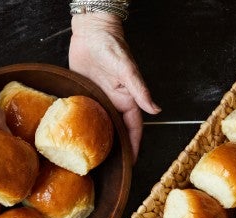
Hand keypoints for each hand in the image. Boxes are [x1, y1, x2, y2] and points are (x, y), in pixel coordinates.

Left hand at [69, 13, 160, 161]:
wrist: (91, 32)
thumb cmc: (111, 46)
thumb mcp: (126, 70)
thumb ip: (140, 91)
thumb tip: (156, 110)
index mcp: (128, 100)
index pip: (133, 129)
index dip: (133, 146)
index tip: (130, 163)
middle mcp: (115, 103)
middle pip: (118, 131)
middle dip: (117, 148)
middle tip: (110, 167)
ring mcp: (100, 100)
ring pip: (102, 126)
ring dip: (100, 140)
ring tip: (94, 158)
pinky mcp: (86, 95)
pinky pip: (87, 114)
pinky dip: (85, 126)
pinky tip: (79, 137)